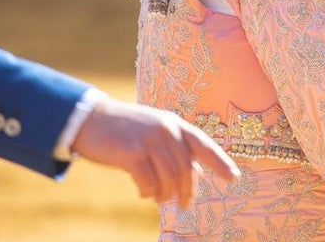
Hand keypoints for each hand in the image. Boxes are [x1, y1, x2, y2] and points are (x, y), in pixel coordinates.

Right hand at [71, 97, 239, 206]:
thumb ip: (175, 149)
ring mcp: (149, 140)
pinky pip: (148, 181)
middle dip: (188, 190)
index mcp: (176, 124)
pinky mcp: (131, 152)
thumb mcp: (156, 132)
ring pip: (169, 177)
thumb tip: (196, 174)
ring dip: (166, 194)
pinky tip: (144, 193)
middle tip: (185, 204)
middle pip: (186, 168)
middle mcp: (166, 130)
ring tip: (160, 199)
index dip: (221, 162)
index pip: (204, 144)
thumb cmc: (126, 130)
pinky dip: (148, 192)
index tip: (234, 178)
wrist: (90, 118)